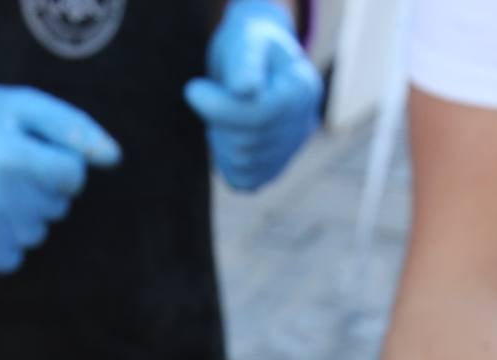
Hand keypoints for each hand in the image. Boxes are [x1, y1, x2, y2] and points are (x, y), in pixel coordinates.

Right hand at [0, 67, 120, 273]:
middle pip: (56, 210)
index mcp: (14, 158)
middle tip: (6, 166)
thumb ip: (73, 129)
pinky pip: (9, 259)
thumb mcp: (23, 105)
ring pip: (35, 236)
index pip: (73, 179)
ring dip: (24, 216)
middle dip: (41, 189)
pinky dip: (5, 241)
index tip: (33, 151)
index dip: (60, 163)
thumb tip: (114, 159)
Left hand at [184, 0, 321, 192]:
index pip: (259, 115)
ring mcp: (292, 150)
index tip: (192, 88)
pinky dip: (225, 163)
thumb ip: (246, 61)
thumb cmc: (247, 45)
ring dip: (220, 140)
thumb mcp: (246, 39)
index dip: (220, 107)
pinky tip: (224, 135)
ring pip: (242, 164)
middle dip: (218, 121)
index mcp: (302, 89)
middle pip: (248, 142)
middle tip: (207, 94)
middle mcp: (304, 124)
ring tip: (221, 111)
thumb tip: (245, 88)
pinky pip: (244, 181)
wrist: (256, 61)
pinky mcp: (274, 168)